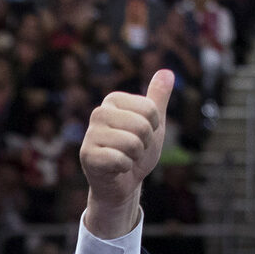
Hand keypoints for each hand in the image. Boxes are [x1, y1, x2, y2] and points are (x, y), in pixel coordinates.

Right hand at [79, 69, 172, 238]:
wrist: (123, 182)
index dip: (154, 127)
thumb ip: (158, 98)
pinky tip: (115, 169)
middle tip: (134, 150)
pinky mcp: (87, 155)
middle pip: (142, 126)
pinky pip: (120, 160)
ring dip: (135, 157)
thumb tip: (167, 71)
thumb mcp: (153, 124)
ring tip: (125, 158)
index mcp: (113, 100)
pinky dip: (125, 168)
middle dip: (145, 144)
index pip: (150, 108)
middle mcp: (99, 113)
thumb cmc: (136, 151)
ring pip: (132, 143)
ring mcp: (90, 134)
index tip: (142, 135)